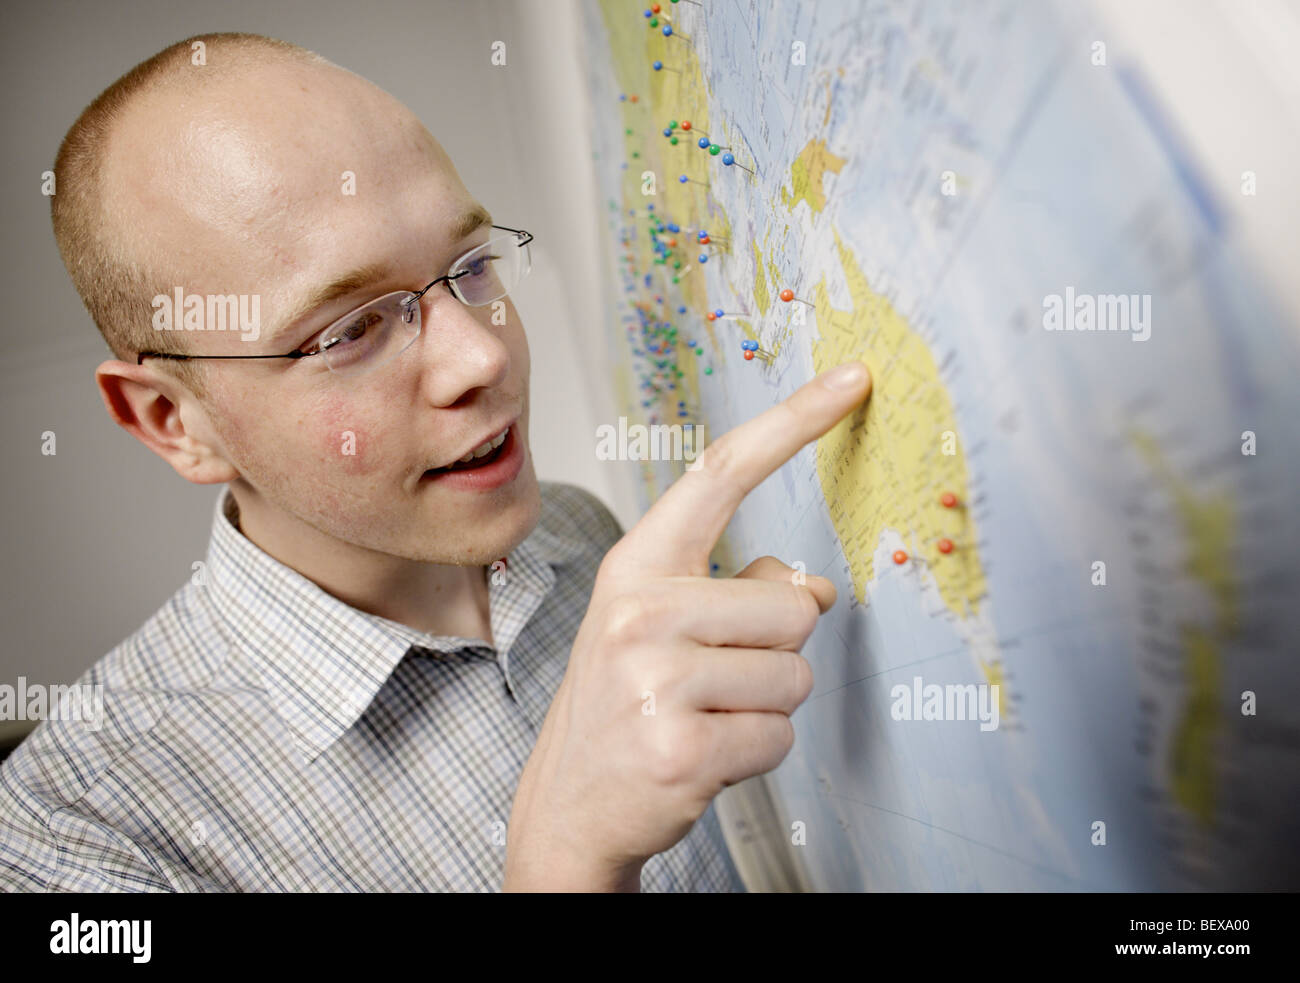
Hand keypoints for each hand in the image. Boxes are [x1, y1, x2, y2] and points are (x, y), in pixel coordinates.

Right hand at [503, 360, 871, 890]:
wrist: (571, 802)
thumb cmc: (623, 703)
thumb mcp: (659, 626)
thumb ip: (732, 589)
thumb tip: (811, 587)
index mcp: (636, 566)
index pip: (721, 472)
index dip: (793, 421)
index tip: (853, 381)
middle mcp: (638, 610)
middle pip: (791, 607)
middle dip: (778, 651)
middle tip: (719, 680)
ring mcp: (654, 679)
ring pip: (795, 676)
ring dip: (768, 706)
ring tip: (708, 716)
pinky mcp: (679, 745)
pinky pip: (778, 736)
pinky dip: (757, 752)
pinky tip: (705, 754)